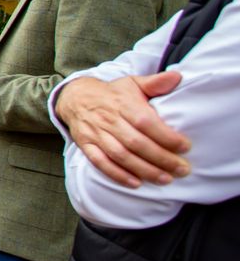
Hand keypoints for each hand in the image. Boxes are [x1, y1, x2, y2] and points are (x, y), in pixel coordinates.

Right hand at [54, 73, 189, 188]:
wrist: (76, 97)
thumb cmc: (112, 94)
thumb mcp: (132, 83)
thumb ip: (155, 82)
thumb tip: (178, 77)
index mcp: (123, 103)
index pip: (145, 122)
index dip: (166, 136)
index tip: (185, 147)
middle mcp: (109, 119)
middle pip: (136, 143)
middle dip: (161, 158)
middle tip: (182, 169)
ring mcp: (96, 133)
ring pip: (120, 155)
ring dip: (144, 170)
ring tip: (165, 179)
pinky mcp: (86, 145)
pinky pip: (100, 162)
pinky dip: (117, 174)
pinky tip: (135, 183)